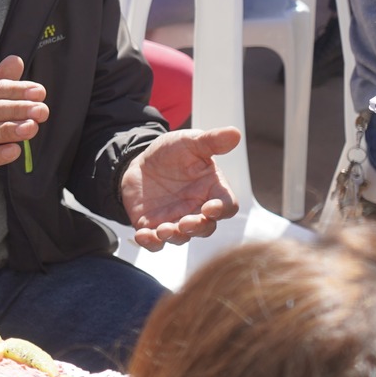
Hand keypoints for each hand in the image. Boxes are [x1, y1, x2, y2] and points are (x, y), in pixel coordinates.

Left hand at [120, 127, 240, 249]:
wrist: (140, 162)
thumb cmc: (172, 153)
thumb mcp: (189, 142)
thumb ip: (211, 141)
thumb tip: (234, 133)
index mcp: (212, 191)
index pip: (227, 206)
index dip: (222, 210)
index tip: (211, 208)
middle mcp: (197, 210)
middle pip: (206, 228)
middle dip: (197, 228)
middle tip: (185, 223)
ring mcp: (175, 221)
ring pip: (181, 238)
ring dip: (174, 236)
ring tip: (163, 230)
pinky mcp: (153, 227)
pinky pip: (155, 242)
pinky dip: (150, 243)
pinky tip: (142, 235)